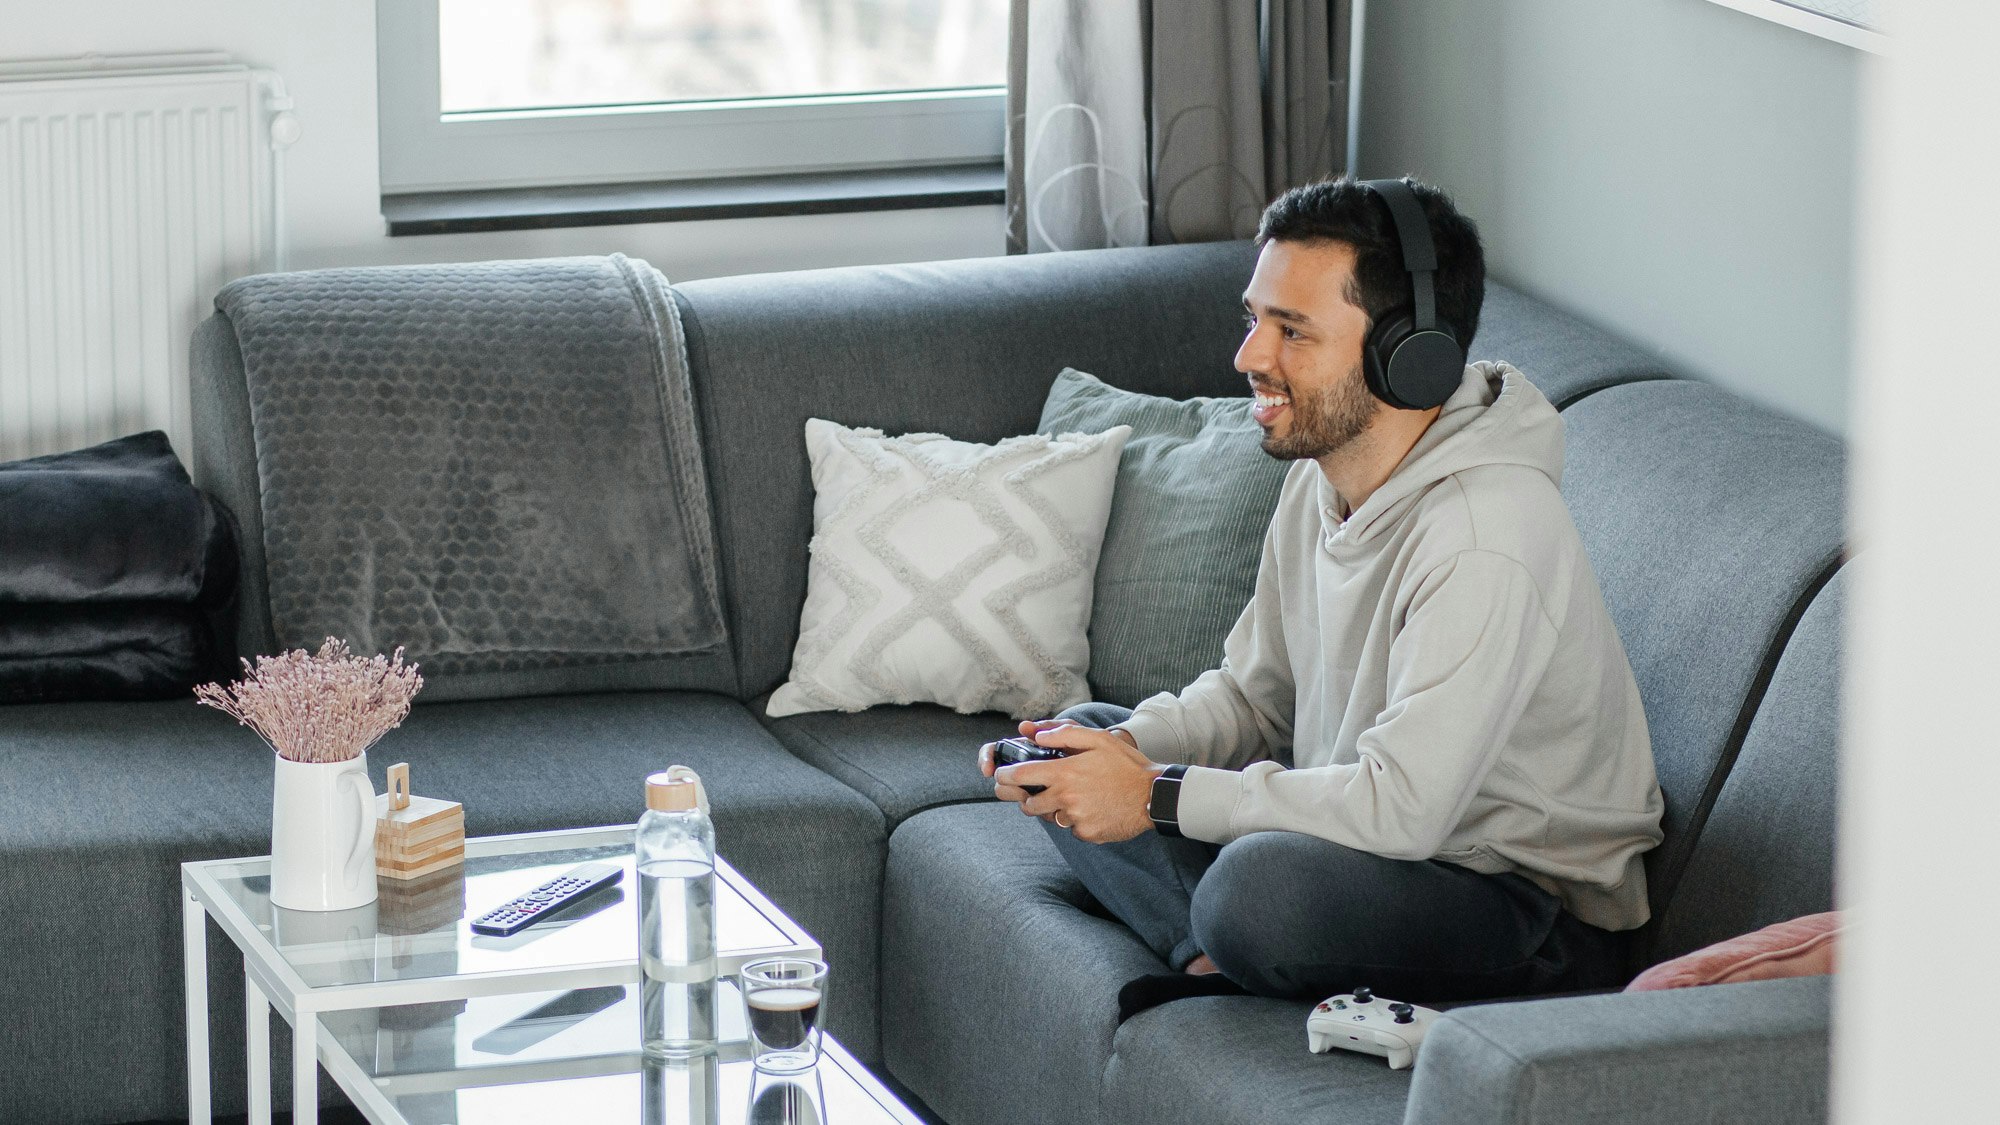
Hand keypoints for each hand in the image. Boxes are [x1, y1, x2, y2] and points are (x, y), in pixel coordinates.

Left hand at [990, 721, 1159, 843]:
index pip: (1021, 776)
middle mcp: (1066, 798)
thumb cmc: (1126, 764)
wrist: (1153, 796)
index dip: (1005, 775)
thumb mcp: (1098, 739)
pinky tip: (1092, 809)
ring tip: (1073, 797)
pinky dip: (1076, 821)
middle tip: (1035, 792)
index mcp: (1065, 773)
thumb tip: (1036, 735)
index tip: (1001, 775)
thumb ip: (1065, 734)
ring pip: (1050, 817)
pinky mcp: (1087, 834)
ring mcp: (1076, 819)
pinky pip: (1071, 829)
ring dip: (1053, 809)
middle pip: (1029, 804)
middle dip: (1027, 798)